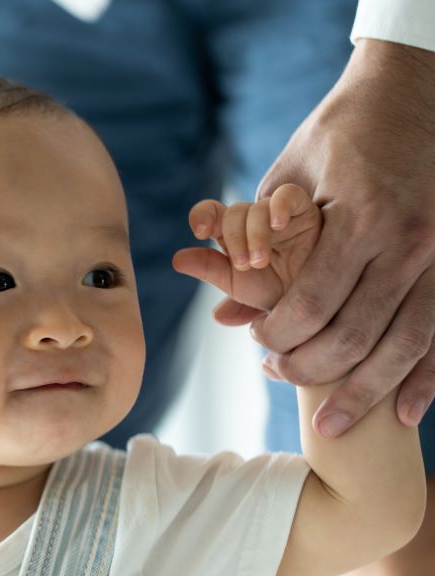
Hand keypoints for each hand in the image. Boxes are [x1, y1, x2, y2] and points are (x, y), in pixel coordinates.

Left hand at [173, 184, 321, 381]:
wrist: (330, 314)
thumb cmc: (289, 303)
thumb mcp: (248, 288)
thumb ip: (216, 272)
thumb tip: (176, 259)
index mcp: (241, 235)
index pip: (214, 213)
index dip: (203, 215)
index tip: (199, 231)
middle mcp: (262, 223)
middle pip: (235, 211)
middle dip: (232, 237)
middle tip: (244, 265)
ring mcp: (289, 217)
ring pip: (258, 207)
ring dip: (252, 234)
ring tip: (259, 262)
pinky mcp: (317, 213)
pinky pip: (290, 197)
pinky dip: (278, 206)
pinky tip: (276, 226)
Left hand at [213, 41, 434, 436]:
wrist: (415, 92)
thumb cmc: (339, 134)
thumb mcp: (287, 178)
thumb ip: (255, 248)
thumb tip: (222, 316)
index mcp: (361, 217)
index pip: (312, 305)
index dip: (279, 338)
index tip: (259, 346)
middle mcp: (409, 241)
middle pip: (357, 336)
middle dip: (312, 371)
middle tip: (279, 378)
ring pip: (407, 346)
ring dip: (367, 393)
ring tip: (332, 423)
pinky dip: (427, 379)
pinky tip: (406, 414)